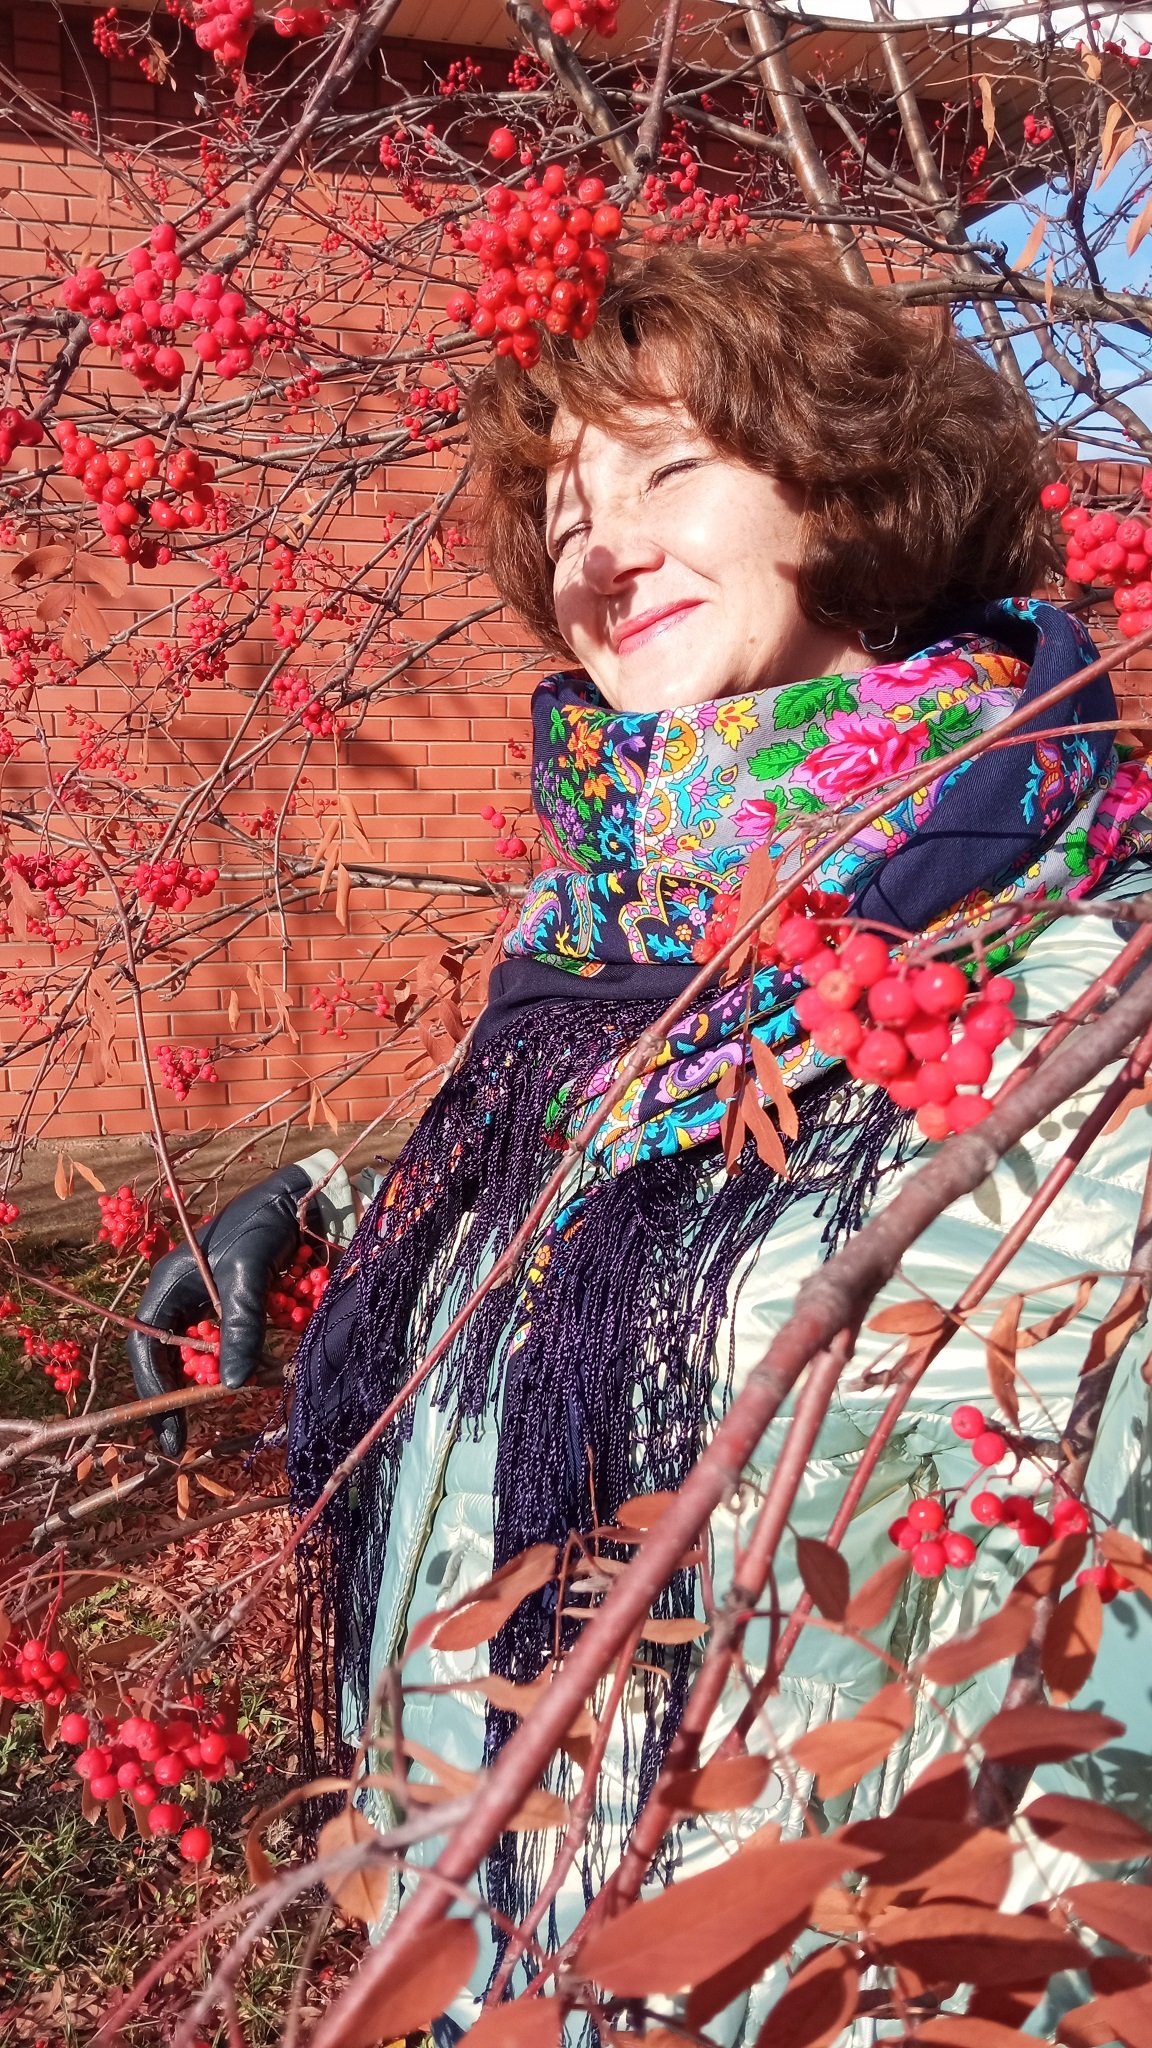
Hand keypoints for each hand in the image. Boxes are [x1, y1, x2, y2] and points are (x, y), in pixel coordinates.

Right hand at [126, 1164, 314, 1456]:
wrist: (301, 1197)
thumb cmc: (265, 1224)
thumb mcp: (248, 1273)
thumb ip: (239, 1325)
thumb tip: (232, 1384)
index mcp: (168, 1285)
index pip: (146, 1347)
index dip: (153, 1389)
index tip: (167, 1429)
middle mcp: (183, 1296)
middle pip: (170, 1356)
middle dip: (180, 1394)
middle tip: (183, 1440)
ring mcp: (210, 1302)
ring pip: (203, 1353)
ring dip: (216, 1377)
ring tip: (227, 1405)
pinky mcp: (239, 1304)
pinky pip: (233, 1341)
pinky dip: (242, 1359)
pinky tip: (256, 1374)